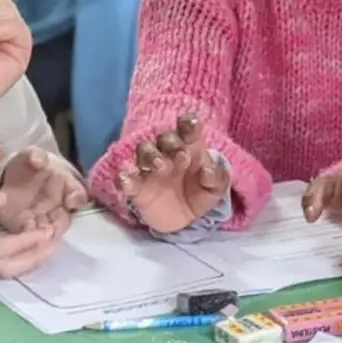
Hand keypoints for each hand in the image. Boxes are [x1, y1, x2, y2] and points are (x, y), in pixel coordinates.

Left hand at [0, 147, 87, 234]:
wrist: (12, 175)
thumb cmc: (29, 164)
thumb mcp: (31, 154)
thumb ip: (36, 155)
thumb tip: (39, 160)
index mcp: (66, 185)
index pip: (78, 194)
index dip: (76, 199)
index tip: (71, 201)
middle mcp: (59, 205)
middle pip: (65, 220)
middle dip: (59, 226)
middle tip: (51, 230)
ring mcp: (43, 217)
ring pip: (49, 232)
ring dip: (45, 237)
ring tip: (37, 238)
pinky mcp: (24, 226)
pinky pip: (30, 237)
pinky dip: (29, 240)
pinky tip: (23, 240)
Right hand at [0, 188, 57, 277]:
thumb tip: (2, 199)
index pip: (1, 249)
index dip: (26, 241)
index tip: (48, 232)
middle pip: (4, 269)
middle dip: (32, 258)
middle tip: (54, 245)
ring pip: (0, 273)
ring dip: (26, 263)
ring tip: (47, 248)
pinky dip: (15, 262)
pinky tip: (30, 251)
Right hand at [116, 114, 230, 233]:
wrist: (187, 219)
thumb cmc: (203, 192)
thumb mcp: (217, 187)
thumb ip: (216, 177)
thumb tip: (208, 170)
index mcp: (191, 146)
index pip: (186, 126)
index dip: (187, 123)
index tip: (191, 125)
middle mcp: (168, 152)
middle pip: (164, 137)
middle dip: (171, 143)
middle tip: (182, 156)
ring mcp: (151, 169)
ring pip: (144, 151)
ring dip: (151, 156)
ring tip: (162, 167)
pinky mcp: (137, 189)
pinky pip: (125, 179)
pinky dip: (124, 179)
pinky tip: (126, 181)